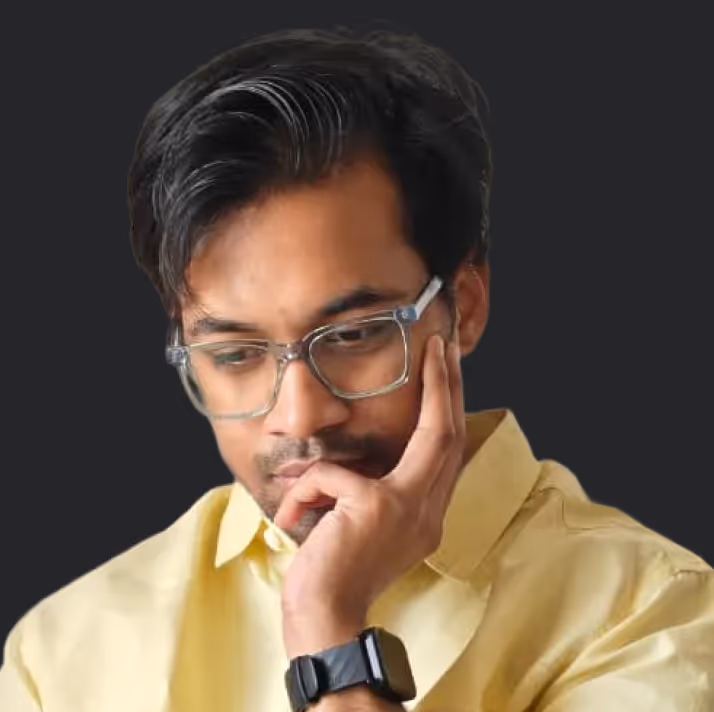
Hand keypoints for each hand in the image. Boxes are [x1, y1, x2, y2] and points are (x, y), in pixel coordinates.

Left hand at [274, 334, 464, 656]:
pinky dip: (305, 491)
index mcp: (424, 516)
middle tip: (445, 349)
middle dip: (450, 385)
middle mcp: (427, 511)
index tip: (447, 372)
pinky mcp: (376, 507)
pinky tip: (292, 516)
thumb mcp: (364, 530)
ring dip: (415, 400)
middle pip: (450, 433)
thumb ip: (375, 495)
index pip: (444, 454)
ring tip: (387, 398)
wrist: (321, 622)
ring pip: (429, 436)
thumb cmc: (333, 576)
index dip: (449, 410)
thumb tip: (357, 469)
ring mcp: (407, 508)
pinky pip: (331, 474)